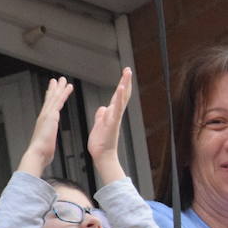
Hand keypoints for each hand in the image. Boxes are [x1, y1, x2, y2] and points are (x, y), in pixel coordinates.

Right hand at [17, 77, 73, 175]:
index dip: (49, 98)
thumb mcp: (45, 145)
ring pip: (54, 97)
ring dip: (59, 88)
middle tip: (56, 80)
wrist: (38, 153)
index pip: (47, 107)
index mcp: (43, 122)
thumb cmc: (42, 152)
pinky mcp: (52, 115)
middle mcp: (44, 116)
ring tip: (63, 80)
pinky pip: (59, 101)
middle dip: (53, 89)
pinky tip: (68, 88)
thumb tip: (47, 146)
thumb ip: (47, 142)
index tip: (51, 91)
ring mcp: (47, 114)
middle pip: (50, 99)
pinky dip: (64, 93)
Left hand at [87, 67, 131, 183]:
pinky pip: (117, 108)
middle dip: (125, 82)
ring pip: (121, 99)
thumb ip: (101, 116)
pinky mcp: (113, 123)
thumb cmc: (101, 144)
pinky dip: (119, 98)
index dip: (121, 85)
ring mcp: (115, 118)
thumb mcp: (99, 126)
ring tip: (127, 74)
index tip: (124, 74)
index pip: (117, 97)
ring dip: (124, 85)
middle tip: (128, 69)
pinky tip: (120, 88)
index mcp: (111, 114)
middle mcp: (115, 114)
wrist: (103, 157)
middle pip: (123, 95)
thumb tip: (103, 107)